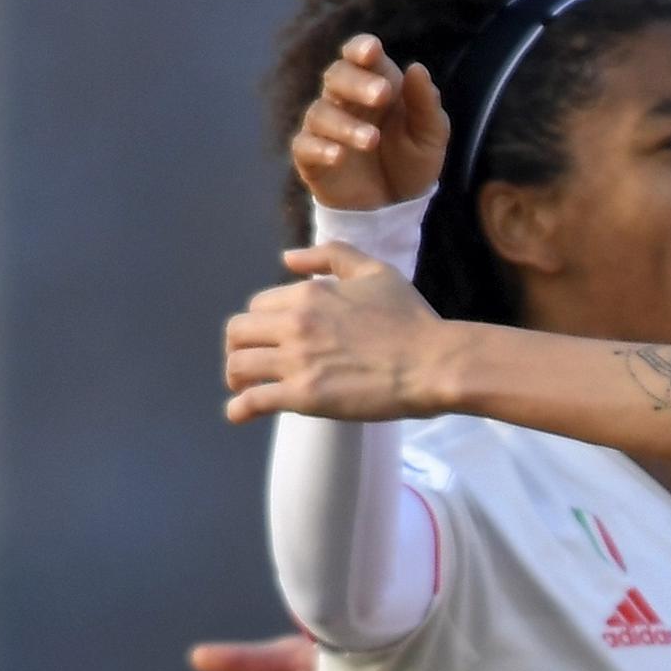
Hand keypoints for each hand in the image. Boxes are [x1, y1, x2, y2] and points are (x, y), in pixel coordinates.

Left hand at [223, 244, 454, 422]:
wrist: (434, 363)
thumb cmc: (412, 320)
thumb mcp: (376, 272)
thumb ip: (332, 256)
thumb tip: (287, 259)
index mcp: (308, 294)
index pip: (259, 305)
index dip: (263, 322)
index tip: (272, 338)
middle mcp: (295, 324)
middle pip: (238, 332)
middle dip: (239, 346)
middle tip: (250, 362)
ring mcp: (297, 361)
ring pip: (239, 365)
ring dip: (236, 377)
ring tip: (244, 388)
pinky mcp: (304, 396)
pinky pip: (254, 401)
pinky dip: (240, 409)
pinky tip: (239, 414)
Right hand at [291, 35, 449, 212]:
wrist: (395, 207)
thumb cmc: (411, 162)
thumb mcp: (430, 137)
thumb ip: (426, 105)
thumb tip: (417, 67)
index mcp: (375, 85)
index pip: (360, 56)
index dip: (361, 49)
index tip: (372, 51)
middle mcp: (345, 100)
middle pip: (337, 77)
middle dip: (358, 83)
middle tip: (383, 94)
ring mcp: (325, 127)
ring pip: (321, 112)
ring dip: (346, 124)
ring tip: (372, 139)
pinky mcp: (310, 156)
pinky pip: (305, 145)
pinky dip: (320, 148)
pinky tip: (338, 156)